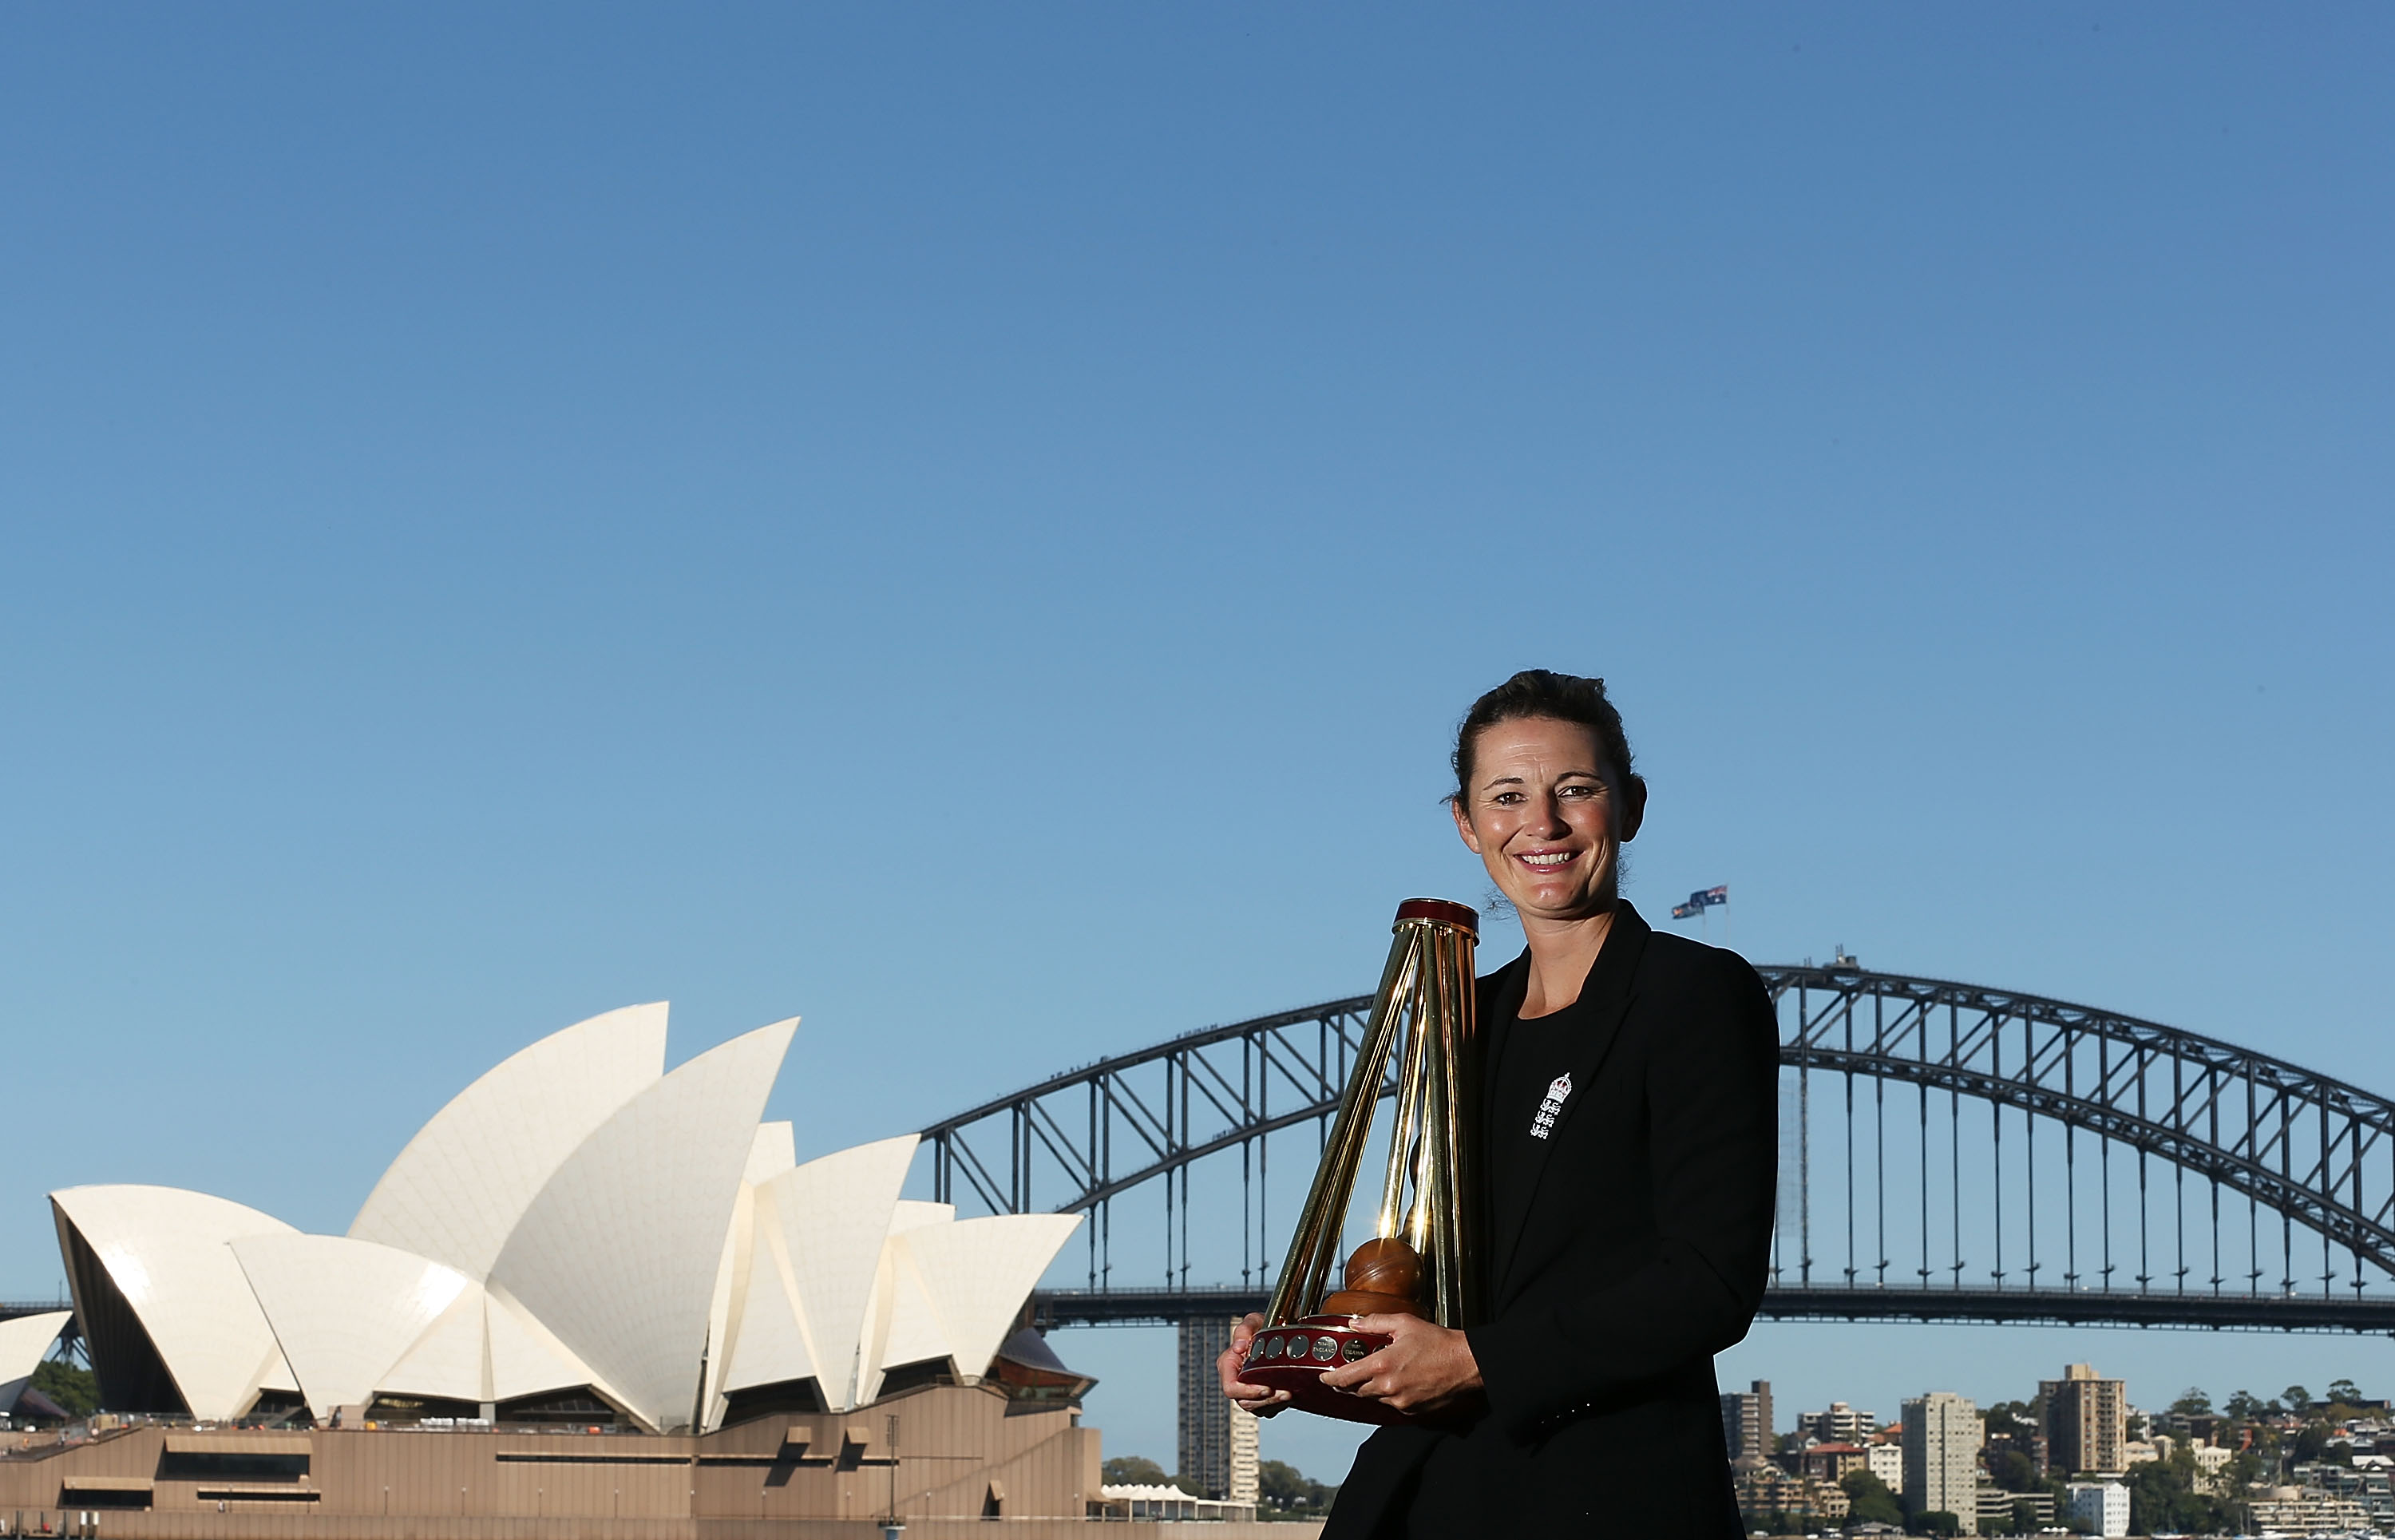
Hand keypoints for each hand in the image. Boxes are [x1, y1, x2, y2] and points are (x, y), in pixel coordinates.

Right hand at [1216, 1312, 1290, 1416]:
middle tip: (1285, 1393)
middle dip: (1266, 1400)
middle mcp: (1235, 1381)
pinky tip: (1290, 1395)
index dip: (1247, 1391)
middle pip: (1245, 1402)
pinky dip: (1279, 1405)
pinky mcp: (1261, 1398)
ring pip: (1258, 1408)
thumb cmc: (1261, 1326)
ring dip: (1275, 1404)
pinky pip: (1268, 1409)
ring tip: (1290, 1394)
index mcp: (1228, 1365)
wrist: (1276, 1332)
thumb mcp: (1253, 1321)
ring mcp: (1248, 1392)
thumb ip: (1244, 1330)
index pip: (1231, 1388)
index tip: (1267, 1388)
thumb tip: (1238, 1347)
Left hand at [1315, 1313, 1482, 1414]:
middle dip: (1350, 1384)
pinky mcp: (1411, 1411)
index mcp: (1382, 1365)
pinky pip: (1391, 1405)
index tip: (1324, 1378)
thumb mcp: (1404, 1324)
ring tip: (1377, 1374)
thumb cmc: (1438, 1343)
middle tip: (1348, 1374)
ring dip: (1370, 1388)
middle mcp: (1388, 1387)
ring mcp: (1400, 1402)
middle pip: (1357, 1391)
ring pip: (1374, 1398)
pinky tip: (1396, 1382)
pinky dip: (1388, 1395)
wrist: (1464, 1364)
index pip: (1345, 1378)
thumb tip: (1355, 1323)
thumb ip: (1376, 1322)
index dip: (1331, 1380)